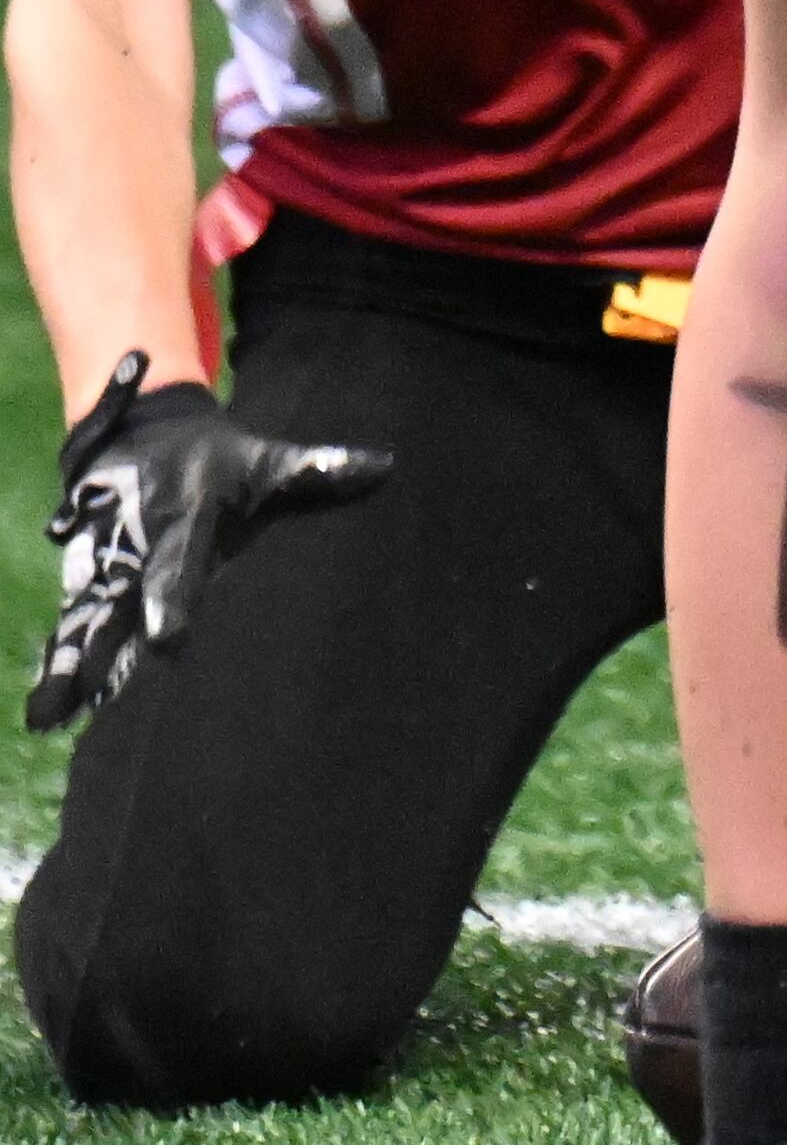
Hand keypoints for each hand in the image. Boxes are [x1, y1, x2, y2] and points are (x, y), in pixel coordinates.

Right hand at [25, 351, 391, 731]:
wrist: (147, 429)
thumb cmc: (225, 460)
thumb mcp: (268, 460)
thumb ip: (318, 470)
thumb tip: (382, 466)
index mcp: (185, 517)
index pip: (178, 563)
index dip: (170, 598)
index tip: (167, 638)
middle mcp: (137, 542)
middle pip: (117, 600)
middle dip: (98, 646)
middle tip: (80, 695)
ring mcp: (106, 559)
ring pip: (85, 616)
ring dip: (67, 663)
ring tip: (47, 715)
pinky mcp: (87, 573)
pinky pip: (72, 619)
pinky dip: (59, 657)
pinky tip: (47, 710)